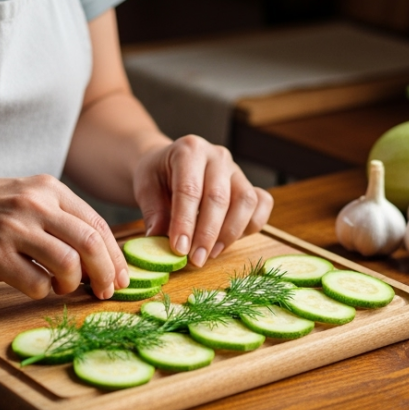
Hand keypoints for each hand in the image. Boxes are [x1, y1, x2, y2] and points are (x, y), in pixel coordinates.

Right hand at [0, 175, 129, 299]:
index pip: (97, 222)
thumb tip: (97, 255)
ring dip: (73, 284)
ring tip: (63, 287)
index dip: (115, 254)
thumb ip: (58, 217)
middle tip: (106, 290)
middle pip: (91, 243)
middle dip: (106, 273)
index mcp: (47, 187)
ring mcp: (14, 229)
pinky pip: (36, 283)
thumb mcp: (24, 195)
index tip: (120, 276)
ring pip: (69, 264)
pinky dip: (43, 292)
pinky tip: (36, 287)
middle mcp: (34, 204)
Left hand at [132, 135, 273, 266]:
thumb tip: (158, 240)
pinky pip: (262, 203)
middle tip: (195, 259)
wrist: (169, 164)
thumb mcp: (146, 188)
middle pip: (219, 197)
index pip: (189, 189)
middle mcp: (217, 156)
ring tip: (210, 254)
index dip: (185, 222)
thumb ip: (153, 212)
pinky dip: (251, 225)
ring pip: (245, 201)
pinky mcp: (249, 184)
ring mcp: (236, 170)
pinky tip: (229, 241)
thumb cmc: (158, 176)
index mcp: (189, 150)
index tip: (179, 249)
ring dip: (230, 233)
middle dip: (207, 234)